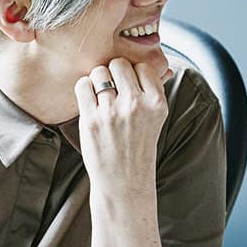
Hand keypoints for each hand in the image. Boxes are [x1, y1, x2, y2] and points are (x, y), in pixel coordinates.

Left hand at [73, 58, 170, 196]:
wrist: (124, 182)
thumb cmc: (139, 147)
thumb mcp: (157, 119)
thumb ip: (154, 92)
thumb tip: (163, 66)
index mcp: (157, 103)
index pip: (143, 66)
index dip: (134, 74)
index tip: (130, 86)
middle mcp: (136, 105)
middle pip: (119, 64)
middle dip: (114, 72)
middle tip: (113, 89)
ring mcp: (112, 112)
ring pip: (99, 72)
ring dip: (97, 80)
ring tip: (101, 96)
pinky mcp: (91, 119)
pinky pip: (82, 86)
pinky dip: (84, 88)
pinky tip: (89, 100)